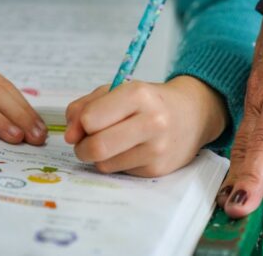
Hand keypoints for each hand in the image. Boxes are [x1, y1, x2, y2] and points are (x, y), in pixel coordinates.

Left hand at [64, 76, 227, 176]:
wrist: (192, 115)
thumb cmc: (147, 101)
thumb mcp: (117, 91)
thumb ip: (85, 107)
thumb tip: (70, 136)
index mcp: (138, 94)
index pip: (91, 119)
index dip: (80, 125)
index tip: (84, 125)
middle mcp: (152, 121)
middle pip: (97, 146)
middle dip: (82, 148)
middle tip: (84, 143)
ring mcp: (157, 148)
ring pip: (104, 164)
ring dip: (98, 157)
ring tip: (111, 144)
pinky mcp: (158, 169)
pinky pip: (119, 172)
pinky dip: (116, 163)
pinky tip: (130, 151)